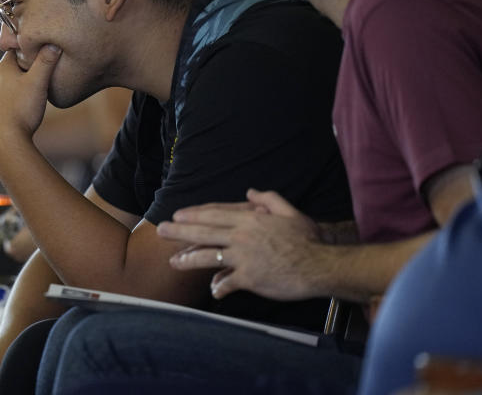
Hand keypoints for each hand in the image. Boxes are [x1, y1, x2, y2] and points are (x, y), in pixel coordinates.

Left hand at [0, 45, 60, 155]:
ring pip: (13, 80)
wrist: (6, 139)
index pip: (17, 48)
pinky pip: (10, 94)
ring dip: (25, 81)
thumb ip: (46, 61)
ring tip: (40, 86)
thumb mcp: (38, 82)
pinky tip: (29, 102)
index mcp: (3, 67)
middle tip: (47, 67)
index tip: (44, 50)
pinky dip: (20, 94)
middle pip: (15, 64)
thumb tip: (54, 43)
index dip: (31, 47)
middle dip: (30, 65)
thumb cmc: (22, 109)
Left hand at [157, 189, 322, 300]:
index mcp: (249, 219)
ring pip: (208, 257)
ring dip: (188, 259)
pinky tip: (213, 290)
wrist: (320, 265)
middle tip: (161, 229)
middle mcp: (241, 236)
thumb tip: (250, 192)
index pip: (215, 214)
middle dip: (179, 231)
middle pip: (204, 232)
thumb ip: (268, 199)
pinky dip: (219, 287)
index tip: (178, 214)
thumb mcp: (289, 212)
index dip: (194, 214)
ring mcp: (243, 258)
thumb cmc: (308, 239)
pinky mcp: (249, 278)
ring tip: (173, 262)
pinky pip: (227, 282)